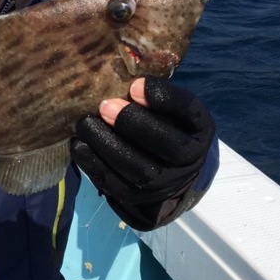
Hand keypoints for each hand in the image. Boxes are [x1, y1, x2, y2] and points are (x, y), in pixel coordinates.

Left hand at [71, 76, 215, 223]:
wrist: (169, 174)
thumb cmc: (166, 128)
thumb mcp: (171, 111)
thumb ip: (154, 97)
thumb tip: (122, 82)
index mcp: (200, 129)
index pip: (187, 110)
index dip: (163, 97)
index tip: (134, 85)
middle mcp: (189, 159)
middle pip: (166, 144)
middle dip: (132, 123)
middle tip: (105, 105)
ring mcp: (164, 183)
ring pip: (137, 168)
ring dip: (107, 144)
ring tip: (86, 124)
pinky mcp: (137, 197)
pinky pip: (114, 184)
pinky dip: (94, 164)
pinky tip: (80, 145)